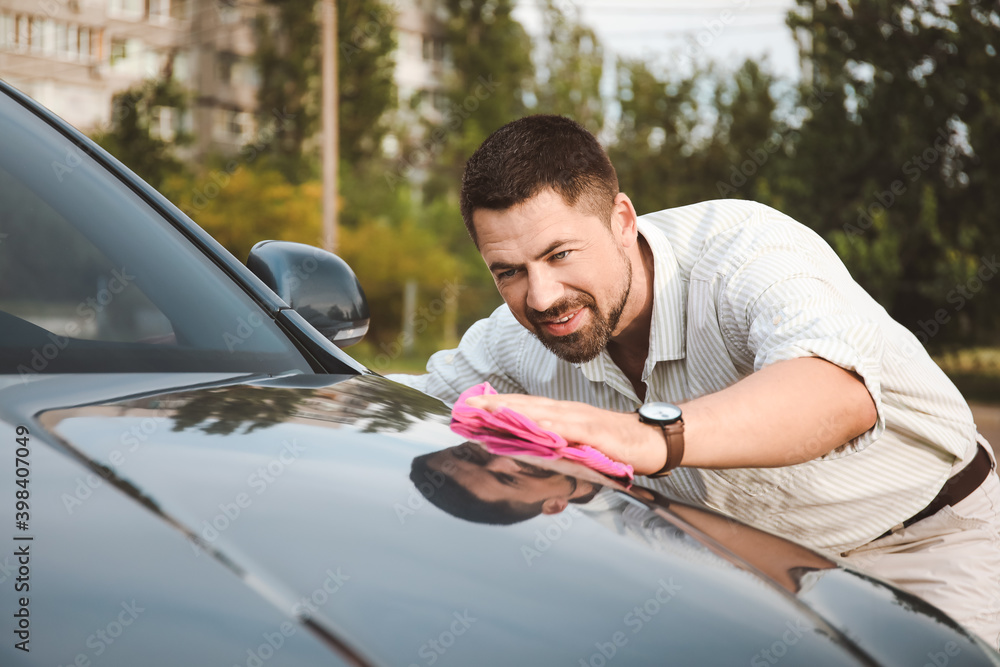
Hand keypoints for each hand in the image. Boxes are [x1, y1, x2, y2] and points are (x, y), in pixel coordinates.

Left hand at [465, 393, 670, 474]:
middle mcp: (570, 412)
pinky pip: (573, 430)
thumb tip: (531, 454)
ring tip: (491, 411)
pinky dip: (554, 427)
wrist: (656, 441)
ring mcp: (584, 421)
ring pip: (545, 414)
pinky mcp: (600, 434)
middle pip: (528, 406)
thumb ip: (558, 446)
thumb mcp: (581, 446)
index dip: (499, 404)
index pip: (526, 407)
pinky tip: (536, 426)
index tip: (471, 405)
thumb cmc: (617, 445)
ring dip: (517, 412)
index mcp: (564, 414)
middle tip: (468, 405)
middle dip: (497, 405)